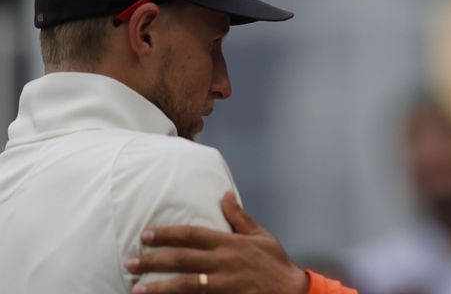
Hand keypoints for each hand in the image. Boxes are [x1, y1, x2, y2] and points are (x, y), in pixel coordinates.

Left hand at [124, 191, 308, 293]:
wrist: (292, 292)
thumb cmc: (276, 264)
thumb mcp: (261, 236)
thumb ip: (240, 217)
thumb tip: (225, 195)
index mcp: (230, 243)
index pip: (193, 234)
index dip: (167, 234)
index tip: (146, 235)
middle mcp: (224, 262)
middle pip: (182, 259)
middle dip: (153, 259)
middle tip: (130, 261)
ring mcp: (224, 284)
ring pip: (185, 284)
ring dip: (159, 286)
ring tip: (137, 287)